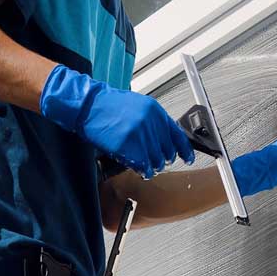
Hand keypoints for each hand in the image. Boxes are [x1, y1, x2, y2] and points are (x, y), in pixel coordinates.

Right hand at [39, 65, 194, 178]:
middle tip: (157, 161)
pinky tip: (141, 169)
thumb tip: (166, 139)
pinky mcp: (127, 145)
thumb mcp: (138, 106)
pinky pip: (143, 165)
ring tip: (146, 165)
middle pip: (167, 151)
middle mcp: (150, 122)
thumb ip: (154, 121)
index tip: (187, 157)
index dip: (184, 150)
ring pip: (157, 160)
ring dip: (153, 166)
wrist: (89, 105)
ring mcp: (139, 134)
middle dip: (164, 159)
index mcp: (155, 111)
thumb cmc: (109, 106)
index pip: (178, 135)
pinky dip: (144, 170)